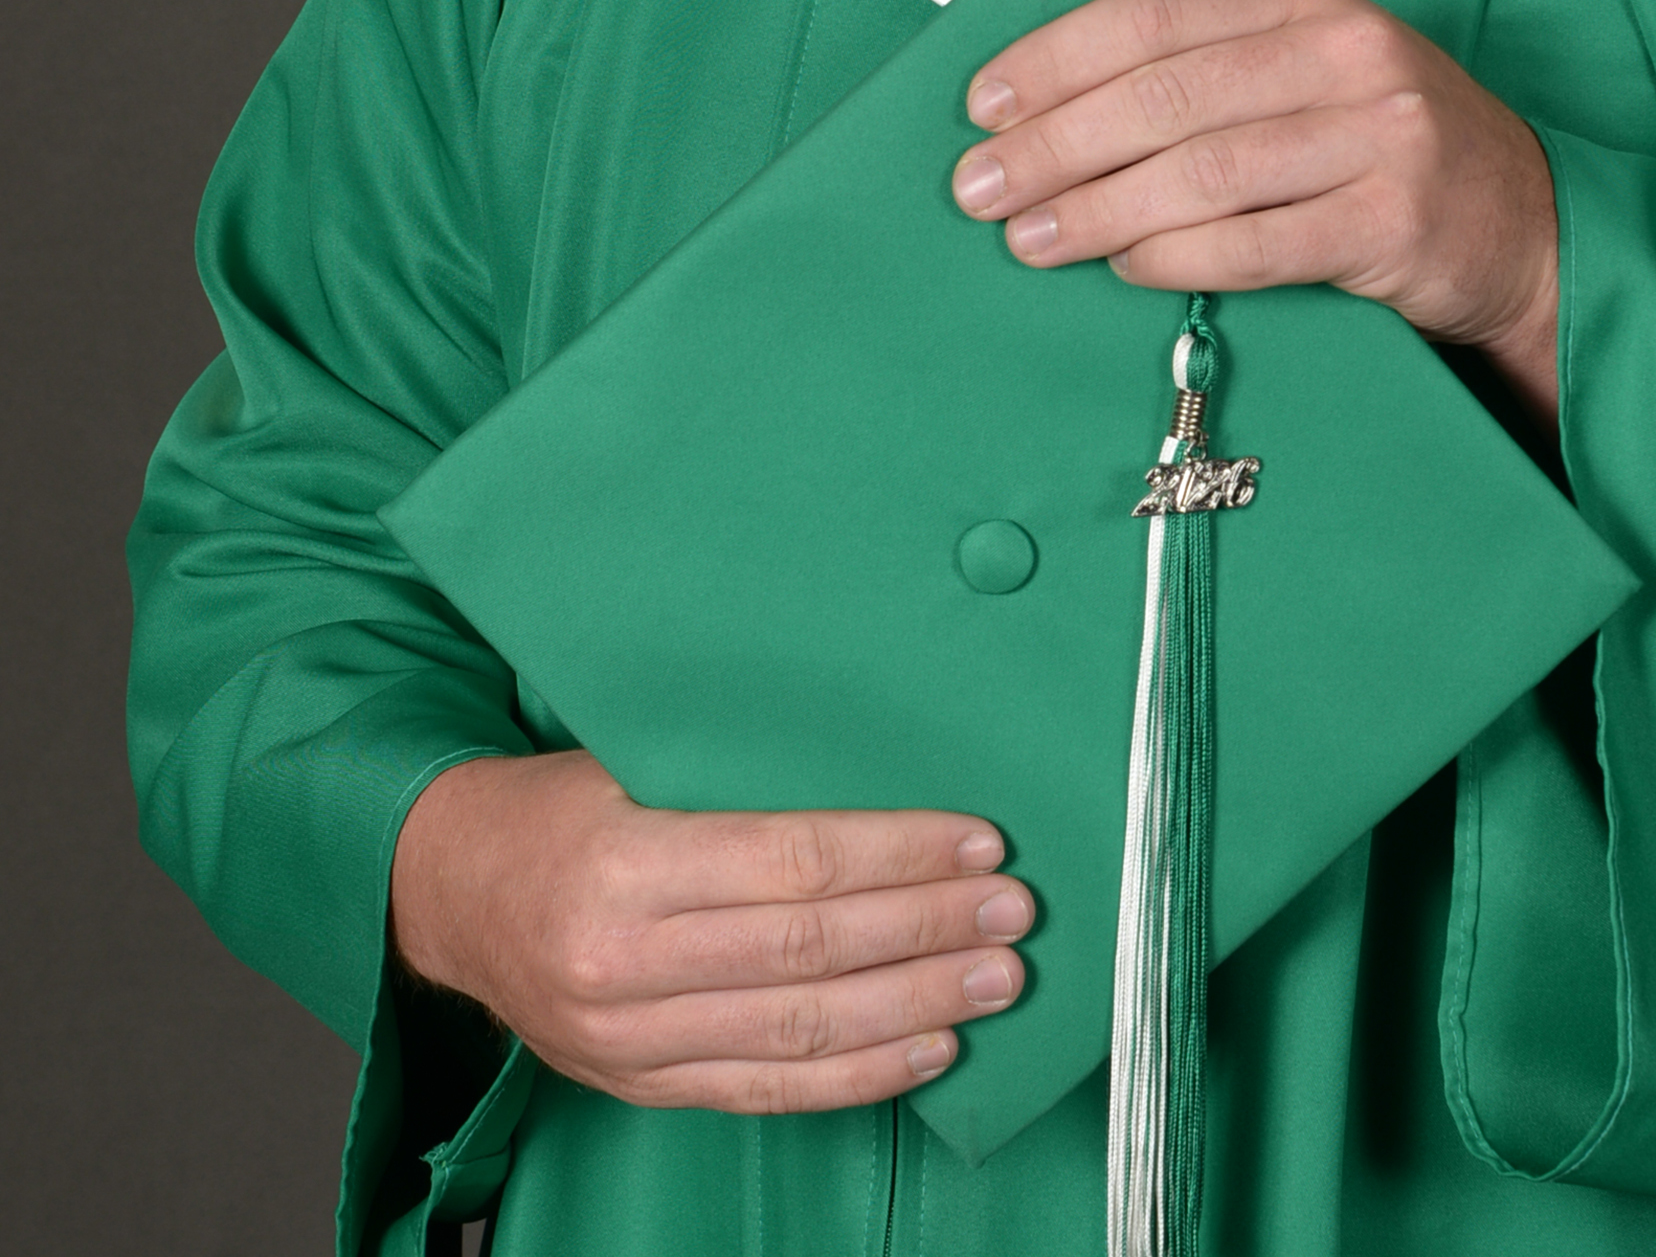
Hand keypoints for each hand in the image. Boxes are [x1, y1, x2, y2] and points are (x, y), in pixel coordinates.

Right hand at [389, 750, 1033, 1111]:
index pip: (794, 862)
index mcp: (625, 863)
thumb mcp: (635, 758)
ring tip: (993, 980)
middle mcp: (624, 963)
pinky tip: (928, 1049)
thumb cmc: (559, 806)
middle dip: (927, 931)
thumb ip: (743, 773)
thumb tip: (887, 764)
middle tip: (1010, 911)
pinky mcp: (642, 1086)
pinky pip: (768, 1091)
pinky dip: (858, 1077)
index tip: (977, 840)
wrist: (451, 893)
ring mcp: (631, 1039)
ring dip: (915, 1008)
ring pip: (801, 1032)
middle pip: (810, 951)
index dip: (898, 855)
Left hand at [951, 0, 1559, 418]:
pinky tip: (1124, 269)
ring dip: (1098, 209)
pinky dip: (1177, 257)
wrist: (1525, 226)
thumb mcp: (1310, 74)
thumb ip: (1208, 72)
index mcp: (1308, 1)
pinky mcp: (1394, 221)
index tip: (984, 104)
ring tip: (1029, 239)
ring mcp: (1378, 135)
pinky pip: (1256, 242)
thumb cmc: (1388, 149)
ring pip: (1201, 171)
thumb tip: (1053, 107)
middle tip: (979, 187)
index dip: (1056, 58)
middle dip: (1055, 143)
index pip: (1154, 15)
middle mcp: (1345, 53)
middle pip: (1165, 94)